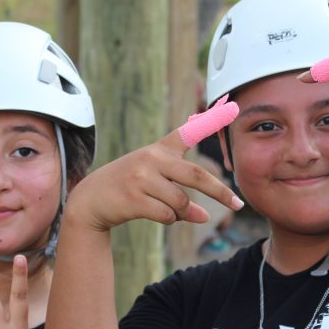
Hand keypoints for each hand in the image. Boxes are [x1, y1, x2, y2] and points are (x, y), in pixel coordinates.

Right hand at [67, 97, 242, 231]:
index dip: (210, 121)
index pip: (188, 133)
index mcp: (159, 149)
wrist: (90, 200)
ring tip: (170, 212)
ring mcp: (141, 178)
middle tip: (238, 204)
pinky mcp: (133, 199)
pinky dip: (169, 220)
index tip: (232, 109)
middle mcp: (151, 159)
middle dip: (220, 192)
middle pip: (196, 175)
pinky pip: (167, 215)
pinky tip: (157, 214)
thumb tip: (204, 217)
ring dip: (183, 213)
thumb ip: (182, 193)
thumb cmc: (128, 187)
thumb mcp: (153, 179)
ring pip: (181, 202)